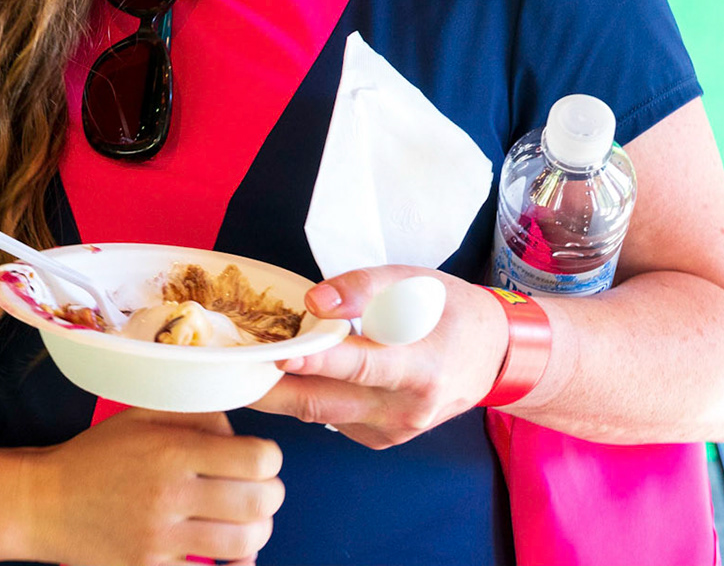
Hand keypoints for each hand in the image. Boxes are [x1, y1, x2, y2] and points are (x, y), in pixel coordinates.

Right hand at [13, 408, 283, 565]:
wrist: (45, 503)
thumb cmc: (97, 455)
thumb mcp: (140, 417)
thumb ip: (194, 416)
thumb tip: (239, 435)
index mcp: (170, 450)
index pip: (255, 459)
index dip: (270, 458)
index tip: (261, 459)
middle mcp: (169, 494)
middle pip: (259, 503)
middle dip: (271, 496)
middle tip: (261, 491)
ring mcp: (160, 538)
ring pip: (244, 544)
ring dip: (257, 533)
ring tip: (248, 523)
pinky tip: (227, 556)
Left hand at [249, 266, 507, 448]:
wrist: (494, 356)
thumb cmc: (450, 311)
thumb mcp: (414, 283)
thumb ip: (362, 288)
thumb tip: (314, 302)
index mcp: (421, 367)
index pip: (361, 366)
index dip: (317, 362)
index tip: (278, 356)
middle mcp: (408, 409)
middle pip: (327, 403)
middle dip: (272, 391)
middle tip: (229, 373)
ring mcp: (396, 431)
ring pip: (323, 416)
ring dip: (281, 396)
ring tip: (242, 372)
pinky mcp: (384, 440)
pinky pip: (334, 422)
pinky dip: (309, 400)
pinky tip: (290, 379)